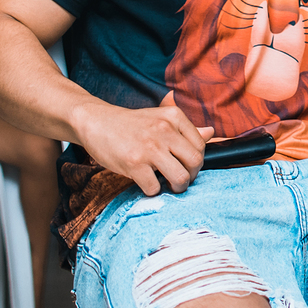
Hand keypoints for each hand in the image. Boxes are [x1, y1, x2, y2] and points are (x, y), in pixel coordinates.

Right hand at [74, 101, 213, 195]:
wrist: (95, 122)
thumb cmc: (130, 124)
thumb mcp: (160, 118)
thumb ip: (186, 129)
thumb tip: (211, 133)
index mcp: (174, 117)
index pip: (201, 145)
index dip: (196, 161)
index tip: (185, 165)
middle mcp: (165, 130)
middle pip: (196, 162)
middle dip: (191, 176)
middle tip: (180, 179)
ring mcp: (149, 147)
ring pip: (180, 177)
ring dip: (176, 187)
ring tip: (167, 185)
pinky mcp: (134, 163)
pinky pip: (154, 187)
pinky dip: (152, 190)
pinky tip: (146, 183)